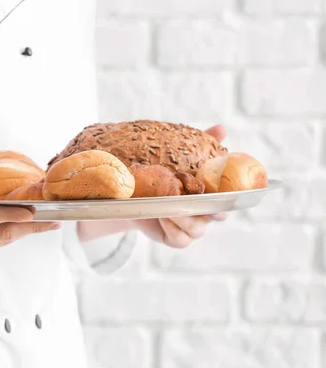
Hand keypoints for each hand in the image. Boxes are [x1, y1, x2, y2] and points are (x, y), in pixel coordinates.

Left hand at [132, 124, 228, 247]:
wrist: (135, 194)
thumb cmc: (164, 175)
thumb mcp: (181, 157)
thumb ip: (203, 145)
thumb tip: (222, 128)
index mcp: (212, 194)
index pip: (231, 198)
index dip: (231, 195)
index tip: (222, 187)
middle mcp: (206, 213)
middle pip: (219, 215)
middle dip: (206, 207)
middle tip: (191, 196)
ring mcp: (192, 227)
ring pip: (198, 229)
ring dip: (182, 216)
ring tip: (166, 204)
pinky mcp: (176, 238)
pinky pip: (181, 239)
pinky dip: (172, 228)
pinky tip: (161, 215)